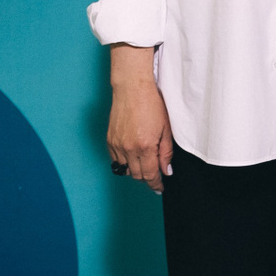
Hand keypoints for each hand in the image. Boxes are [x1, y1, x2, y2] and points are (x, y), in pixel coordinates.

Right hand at [107, 44, 172, 193]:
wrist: (132, 88)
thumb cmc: (152, 104)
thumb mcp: (166, 129)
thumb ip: (166, 153)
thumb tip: (166, 171)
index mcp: (144, 147)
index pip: (150, 175)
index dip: (156, 184)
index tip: (160, 187)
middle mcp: (128, 149)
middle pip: (137, 175)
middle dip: (147, 178)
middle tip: (156, 176)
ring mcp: (117, 145)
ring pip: (125, 170)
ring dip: (136, 171)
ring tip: (145, 165)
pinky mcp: (109, 140)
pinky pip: (116, 160)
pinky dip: (124, 162)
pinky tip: (133, 157)